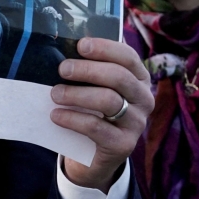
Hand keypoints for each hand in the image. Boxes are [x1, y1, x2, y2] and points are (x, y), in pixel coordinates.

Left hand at [50, 37, 153, 191]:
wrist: (92, 153)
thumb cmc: (90, 109)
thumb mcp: (93, 86)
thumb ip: (87, 69)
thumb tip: (64, 47)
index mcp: (138, 78)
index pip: (128, 56)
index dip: (105, 48)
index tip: (80, 45)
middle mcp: (143, 99)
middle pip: (119, 77)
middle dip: (88, 70)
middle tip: (63, 69)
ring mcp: (136, 123)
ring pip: (109, 100)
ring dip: (77, 94)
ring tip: (55, 94)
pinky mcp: (123, 145)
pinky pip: (96, 127)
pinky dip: (72, 118)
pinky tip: (56, 115)